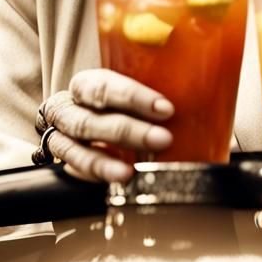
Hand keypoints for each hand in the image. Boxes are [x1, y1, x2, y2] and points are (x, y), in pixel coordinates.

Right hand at [39, 69, 175, 182]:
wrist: (81, 118)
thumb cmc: (114, 100)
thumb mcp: (129, 88)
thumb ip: (157, 84)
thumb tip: (202, 88)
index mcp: (84, 84)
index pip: (103, 86)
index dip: (134, 97)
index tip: (166, 109)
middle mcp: (66, 109)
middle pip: (90, 120)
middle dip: (128, 131)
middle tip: (163, 140)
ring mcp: (59, 137)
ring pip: (76, 149)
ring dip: (106, 162)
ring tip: (131, 172)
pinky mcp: (61, 161)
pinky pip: (74, 170)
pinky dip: (97, 174)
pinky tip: (119, 177)